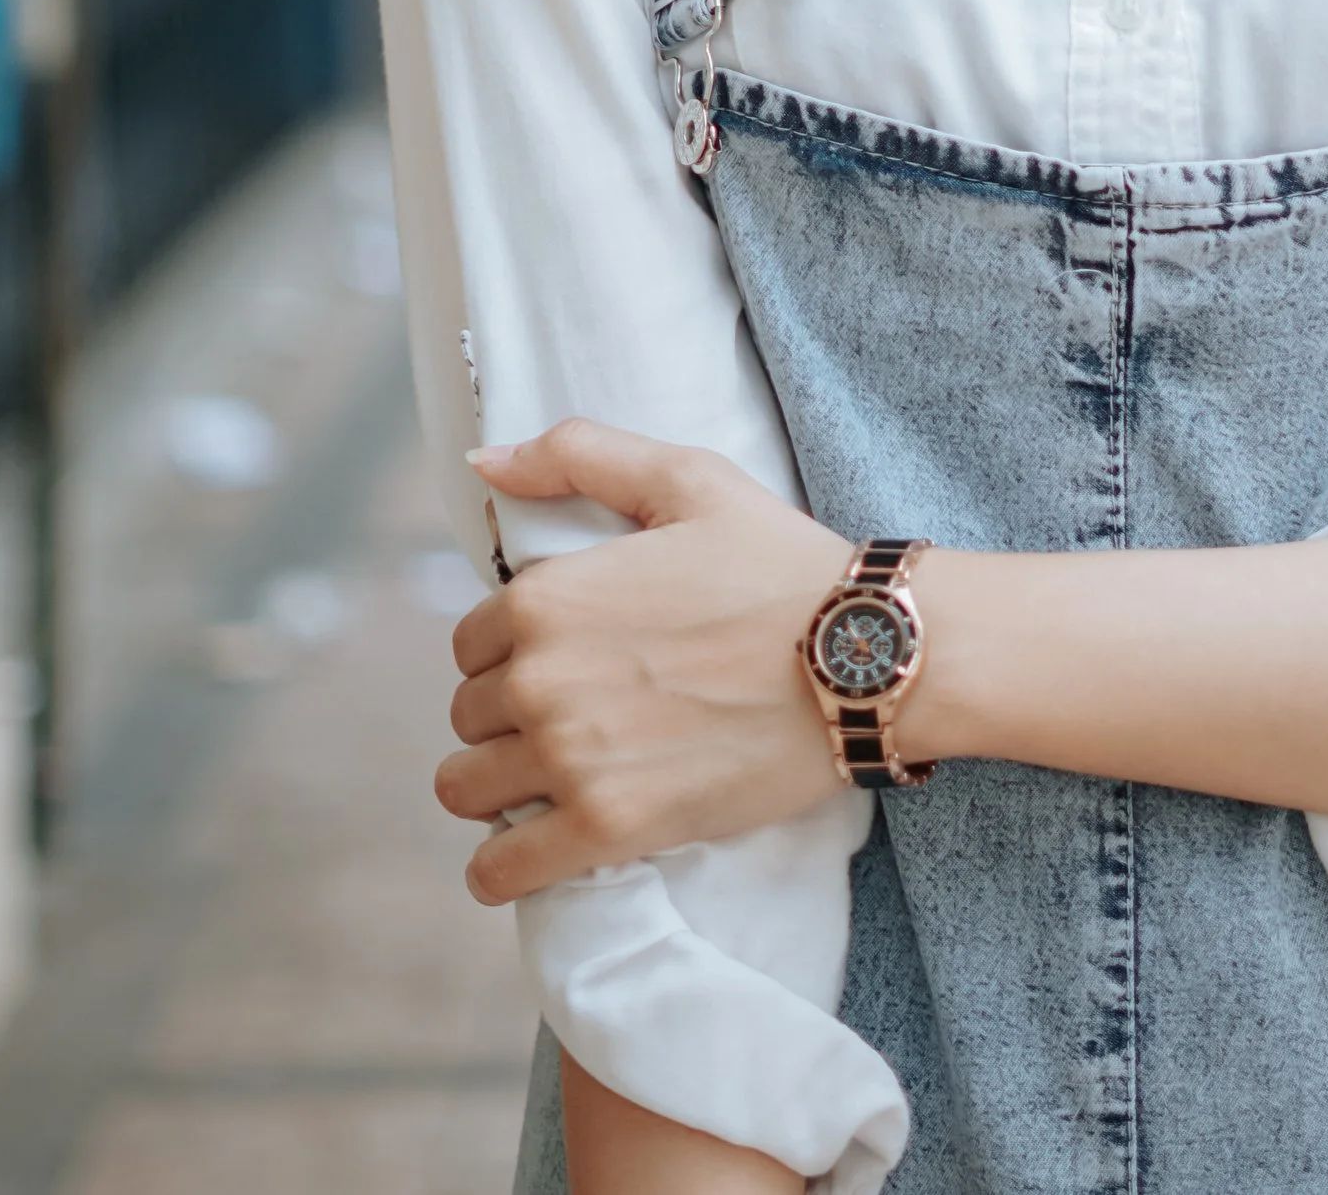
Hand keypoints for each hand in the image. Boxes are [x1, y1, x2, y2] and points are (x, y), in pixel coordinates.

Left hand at [437, 422, 851, 900]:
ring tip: (551, 780)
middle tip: (576, 715)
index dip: (513, 650)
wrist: (862, 657)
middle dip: (508, 716)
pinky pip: (501, 871)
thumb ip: (578, 456)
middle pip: (470, 715)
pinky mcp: (608, 829)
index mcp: (549, 596)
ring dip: (496, 787)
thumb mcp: (687, 480)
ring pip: (465, 789)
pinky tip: (529, 852)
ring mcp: (571, 759)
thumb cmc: (778, 563)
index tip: (563, 659)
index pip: (472, 642)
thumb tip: (482, 460)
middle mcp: (542, 679)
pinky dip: (500, 869)